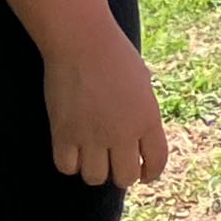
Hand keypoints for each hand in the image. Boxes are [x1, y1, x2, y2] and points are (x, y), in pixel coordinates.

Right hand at [39, 23, 168, 188]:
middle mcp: (122, 132)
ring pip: (95, 178)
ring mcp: (91, 135)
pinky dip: (69, 163)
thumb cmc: (115, 56)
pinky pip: (66, 167)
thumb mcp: (143, 85)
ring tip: (92, 156)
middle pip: (125, 177)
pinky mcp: (63, 133)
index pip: (157, 162)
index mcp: (148, 119)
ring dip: (94, 170)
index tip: (144, 175)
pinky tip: (72, 150)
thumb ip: (143, 114)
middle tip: (114, 163)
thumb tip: (140, 138)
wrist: (83, 42)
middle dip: (122, 174)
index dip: (150, 174)